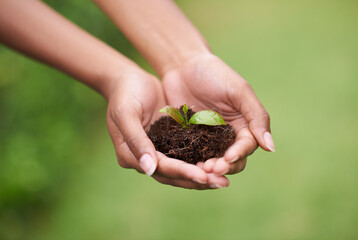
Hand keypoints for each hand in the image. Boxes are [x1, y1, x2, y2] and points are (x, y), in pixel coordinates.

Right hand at [105, 70, 228, 188]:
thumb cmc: (124, 94)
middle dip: (197, 179)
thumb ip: (136, 140)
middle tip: (222, 183)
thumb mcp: (126, 113)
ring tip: (224, 178)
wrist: (127, 79)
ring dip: (202, 175)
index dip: (182, 173)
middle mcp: (143, 159)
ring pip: (181, 169)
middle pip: (173, 175)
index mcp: (130, 155)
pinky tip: (219, 161)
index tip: (204, 176)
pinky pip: (185, 155)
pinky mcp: (167, 142)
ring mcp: (156, 151)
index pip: (160, 168)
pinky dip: (200, 160)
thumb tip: (149, 169)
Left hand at [162, 53, 274, 175]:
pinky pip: (192, 155)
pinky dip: (191, 162)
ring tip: (199, 170)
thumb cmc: (214, 74)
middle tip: (211, 169)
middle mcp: (227, 135)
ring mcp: (207, 139)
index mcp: (243, 125)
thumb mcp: (239, 91)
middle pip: (231, 159)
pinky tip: (185, 165)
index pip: (246, 145)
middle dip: (224, 166)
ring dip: (208, 168)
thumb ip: (257, 116)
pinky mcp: (189, 139)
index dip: (239, 154)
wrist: (182, 66)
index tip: (228, 158)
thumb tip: (271, 147)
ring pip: (212, 160)